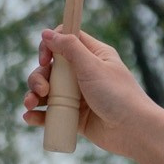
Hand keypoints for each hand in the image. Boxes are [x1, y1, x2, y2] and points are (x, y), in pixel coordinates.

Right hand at [23, 26, 163, 163]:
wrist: (134, 131)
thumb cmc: (118, 95)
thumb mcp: (92, 67)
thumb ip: (69, 48)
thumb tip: (47, 33)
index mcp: (93, 56)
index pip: (65, 41)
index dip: (50, 46)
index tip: (45, 58)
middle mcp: (84, 74)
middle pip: (51, 68)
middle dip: (39, 77)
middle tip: (42, 89)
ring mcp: (79, 96)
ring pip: (48, 91)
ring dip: (33, 95)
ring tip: (31, 105)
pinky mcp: (76, 117)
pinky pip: (51, 113)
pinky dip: (39, 115)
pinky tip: (30, 117)